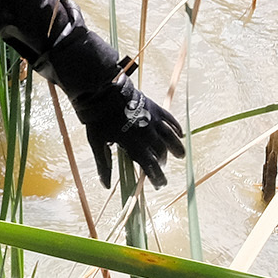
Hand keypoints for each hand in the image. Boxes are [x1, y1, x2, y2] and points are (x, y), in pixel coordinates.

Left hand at [75, 73, 184, 187]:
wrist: (102, 92)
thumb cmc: (97, 119)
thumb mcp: (97, 144)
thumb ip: (104, 165)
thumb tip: (106, 186)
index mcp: (134, 145)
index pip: (150, 166)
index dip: (157, 178)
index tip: (160, 185)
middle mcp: (147, 134)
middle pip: (161, 153)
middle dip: (163, 163)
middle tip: (161, 167)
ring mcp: (152, 120)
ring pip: (170, 137)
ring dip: (176, 147)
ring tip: (180, 155)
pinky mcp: (154, 108)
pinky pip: (170, 119)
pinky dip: (176, 127)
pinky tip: (180, 134)